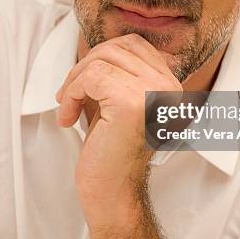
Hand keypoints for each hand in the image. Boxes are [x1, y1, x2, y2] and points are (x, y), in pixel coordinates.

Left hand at [55, 33, 181, 225]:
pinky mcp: (131, 103)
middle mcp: (170, 86)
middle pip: (118, 47)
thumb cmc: (112, 149)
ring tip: (67, 105)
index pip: (136, 45)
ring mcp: (154, 92)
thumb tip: (100, 46)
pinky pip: (91, 76)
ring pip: (102, 58)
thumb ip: (120, 72)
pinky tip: (68, 117)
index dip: (103, 57)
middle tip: (69, 94)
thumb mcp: (121, 101)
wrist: (113, 193)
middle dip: (85, 65)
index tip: (85, 84)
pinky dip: (71, 93)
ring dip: (75, 80)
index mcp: (172, 85)